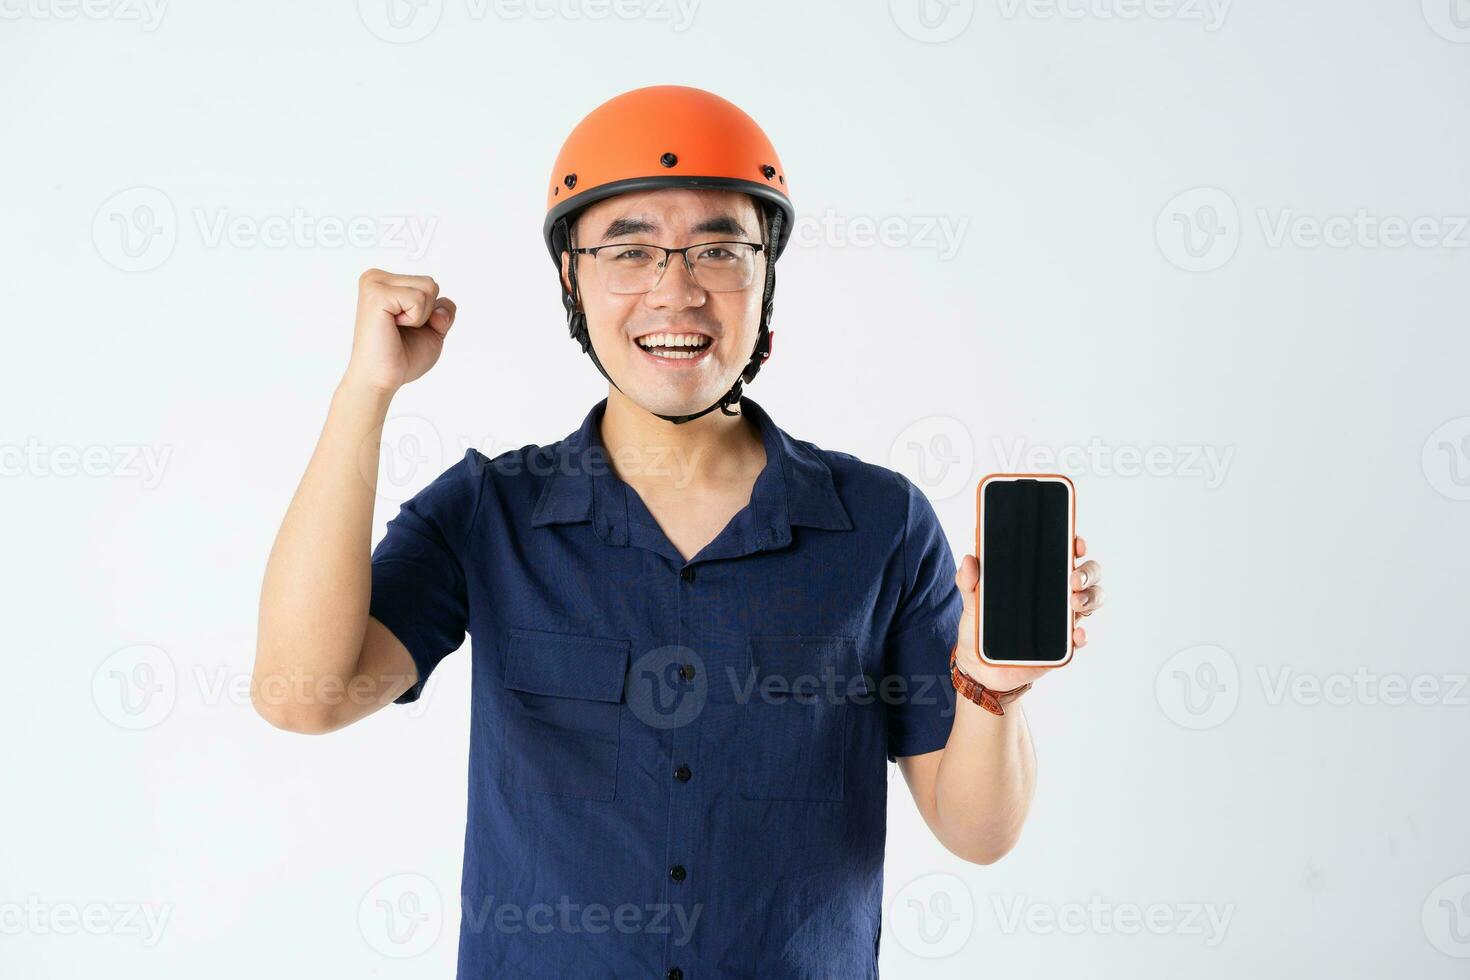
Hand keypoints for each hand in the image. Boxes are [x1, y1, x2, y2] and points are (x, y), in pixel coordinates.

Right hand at [342, 268, 456, 394]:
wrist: (381, 379)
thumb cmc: (402, 357)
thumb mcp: (433, 329)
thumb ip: (444, 310)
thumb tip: (439, 308)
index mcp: (385, 282)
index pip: (430, 285)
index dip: (430, 314)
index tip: (405, 328)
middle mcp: (376, 277)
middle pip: (431, 284)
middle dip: (427, 314)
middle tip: (401, 331)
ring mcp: (374, 283)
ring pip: (428, 288)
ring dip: (420, 317)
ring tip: (396, 329)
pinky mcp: (376, 295)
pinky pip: (418, 299)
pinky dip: (415, 319)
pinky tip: (393, 327)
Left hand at [953, 534, 1104, 689]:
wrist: (979, 665)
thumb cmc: (981, 626)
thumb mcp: (972, 600)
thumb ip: (969, 580)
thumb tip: (969, 560)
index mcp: (1039, 577)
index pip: (1065, 553)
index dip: (1076, 545)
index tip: (1076, 543)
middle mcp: (1057, 594)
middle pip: (1088, 575)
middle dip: (1088, 572)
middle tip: (1074, 578)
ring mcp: (1063, 619)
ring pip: (1092, 601)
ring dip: (1091, 598)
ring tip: (1075, 602)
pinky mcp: (1062, 646)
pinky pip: (1080, 638)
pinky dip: (1082, 635)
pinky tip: (1076, 634)